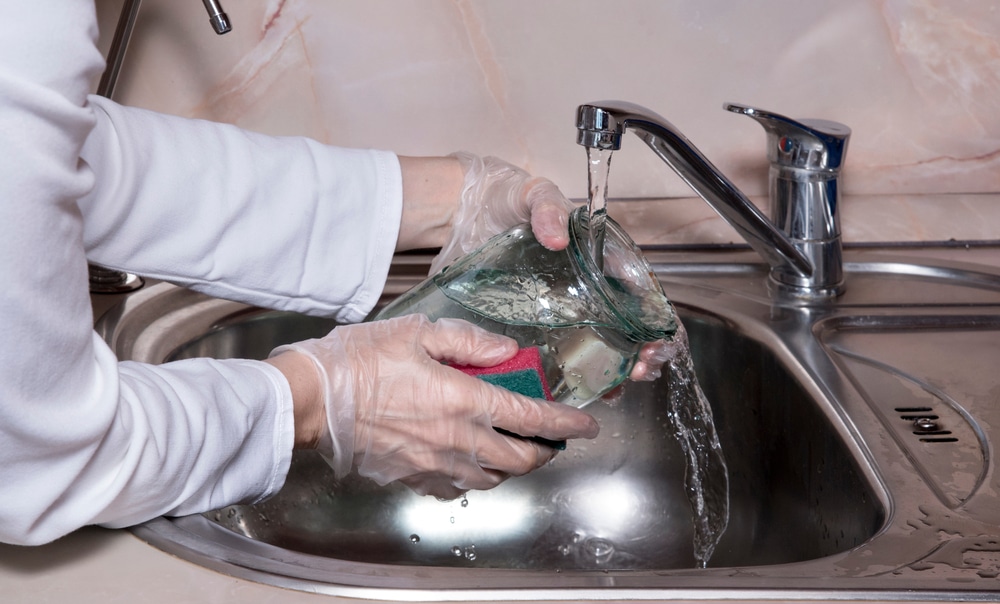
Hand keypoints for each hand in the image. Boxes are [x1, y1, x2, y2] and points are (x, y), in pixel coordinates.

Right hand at [269, 314, 598, 498]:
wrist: (311, 401)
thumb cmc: (359, 361)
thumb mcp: (417, 331)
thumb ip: (469, 340)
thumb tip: (506, 349)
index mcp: (464, 400)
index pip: (532, 417)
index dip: (567, 423)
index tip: (588, 424)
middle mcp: (457, 440)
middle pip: (522, 458)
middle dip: (547, 450)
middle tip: (554, 438)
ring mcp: (435, 464)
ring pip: (494, 478)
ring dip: (513, 466)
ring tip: (515, 448)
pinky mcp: (412, 477)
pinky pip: (457, 486)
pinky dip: (474, 476)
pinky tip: (469, 461)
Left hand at [432, 152, 672, 383]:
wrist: (468, 212)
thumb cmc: (508, 198)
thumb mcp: (532, 194)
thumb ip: (547, 208)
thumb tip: (556, 238)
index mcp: (594, 254)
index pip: (634, 287)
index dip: (650, 314)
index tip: (653, 336)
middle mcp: (584, 284)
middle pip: (624, 323)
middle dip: (639, 349)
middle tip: (640, 368)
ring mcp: (561, 305)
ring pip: (599, 343)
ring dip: (615, 367)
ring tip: (618, 386)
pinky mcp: (535, 321)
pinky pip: (560, 350)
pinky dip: (576, 373)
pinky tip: (584, 390)